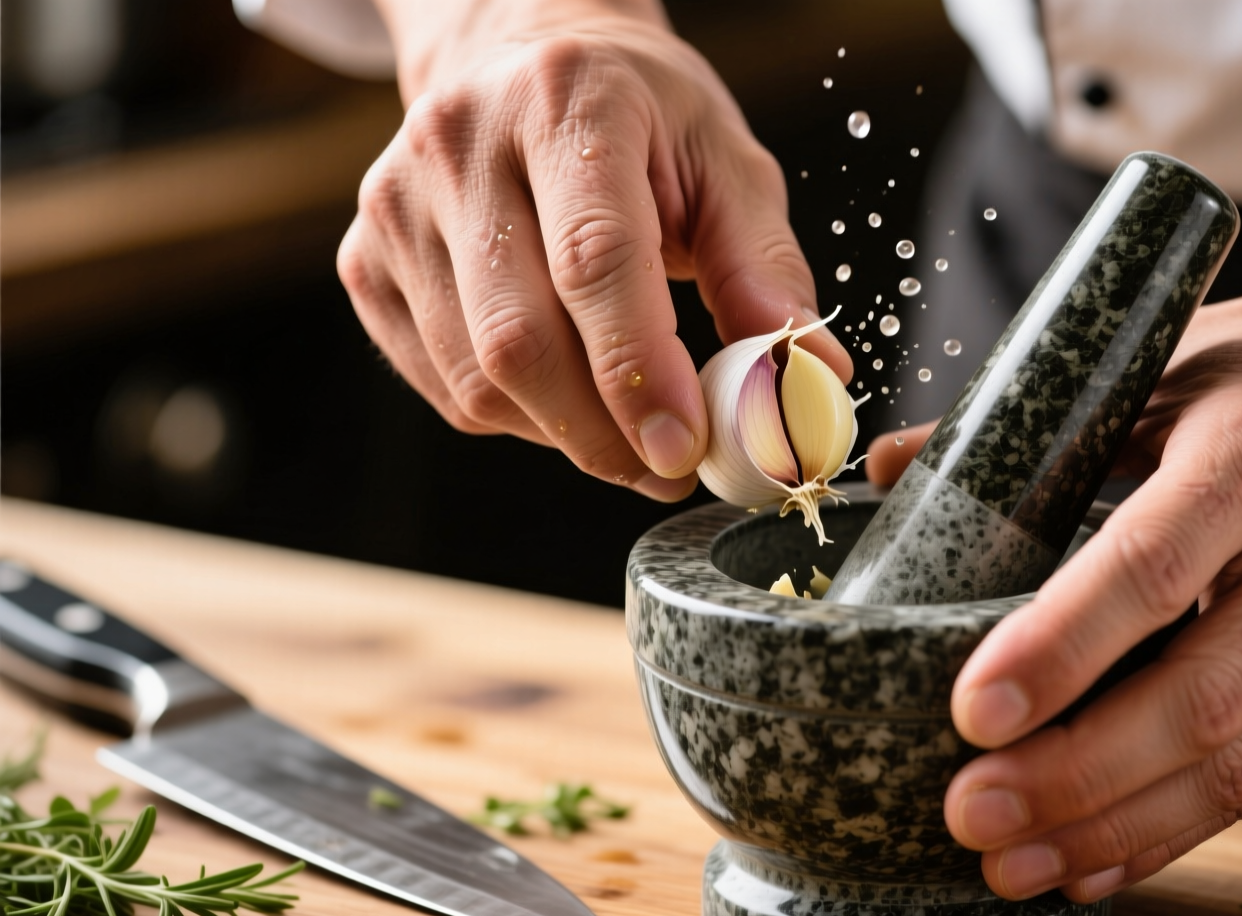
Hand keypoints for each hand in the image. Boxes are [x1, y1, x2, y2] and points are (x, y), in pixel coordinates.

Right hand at [339, 0, 849, 499]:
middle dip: (605, 431)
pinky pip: (445, 387)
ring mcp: (396, 206)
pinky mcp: (364, 262)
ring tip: (627, 419)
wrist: (517, 60)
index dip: (638, 369)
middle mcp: (461, 145)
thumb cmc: (637, 118)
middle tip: (671, 463)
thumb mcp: (723, 162)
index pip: (594, 259)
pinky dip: (517, 418)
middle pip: (521, 337)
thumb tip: (811, 374)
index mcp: (565, 103)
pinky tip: (563, 388)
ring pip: (478, 380)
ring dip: (566, 433)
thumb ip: (765, 268)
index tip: (685, 446)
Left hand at [865, 105, 1241, 901]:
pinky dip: (1170, 832)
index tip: (973, 710)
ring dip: (1111, 827)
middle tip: (971, 812)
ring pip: (1230, 763)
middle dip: (1075, 774)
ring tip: (1010, 863)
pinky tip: (1092, 861)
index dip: (1060, 649)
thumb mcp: (1166, 366)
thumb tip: (892, 464)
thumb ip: (1033, 429)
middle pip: (1196, 696)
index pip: (1149, 568)